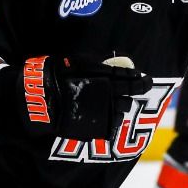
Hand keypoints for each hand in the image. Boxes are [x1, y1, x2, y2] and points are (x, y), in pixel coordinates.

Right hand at [25, 55, 151, 141]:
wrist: (42, 100)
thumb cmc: (58, 76)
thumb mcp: (79, 62)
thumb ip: (98, 63)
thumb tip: (112, 58)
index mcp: (108, 79)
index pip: (134, 80)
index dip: (142, 81)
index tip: (145, 80)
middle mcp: (110, 96)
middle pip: (130, 97)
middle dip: (129, 94)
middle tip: (127, 93)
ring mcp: (104, 113)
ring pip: (122, 112)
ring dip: (120, 108)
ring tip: (113, 106)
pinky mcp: (97, 128)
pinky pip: (112, 127)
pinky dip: (111, 122)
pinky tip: (105, 119)